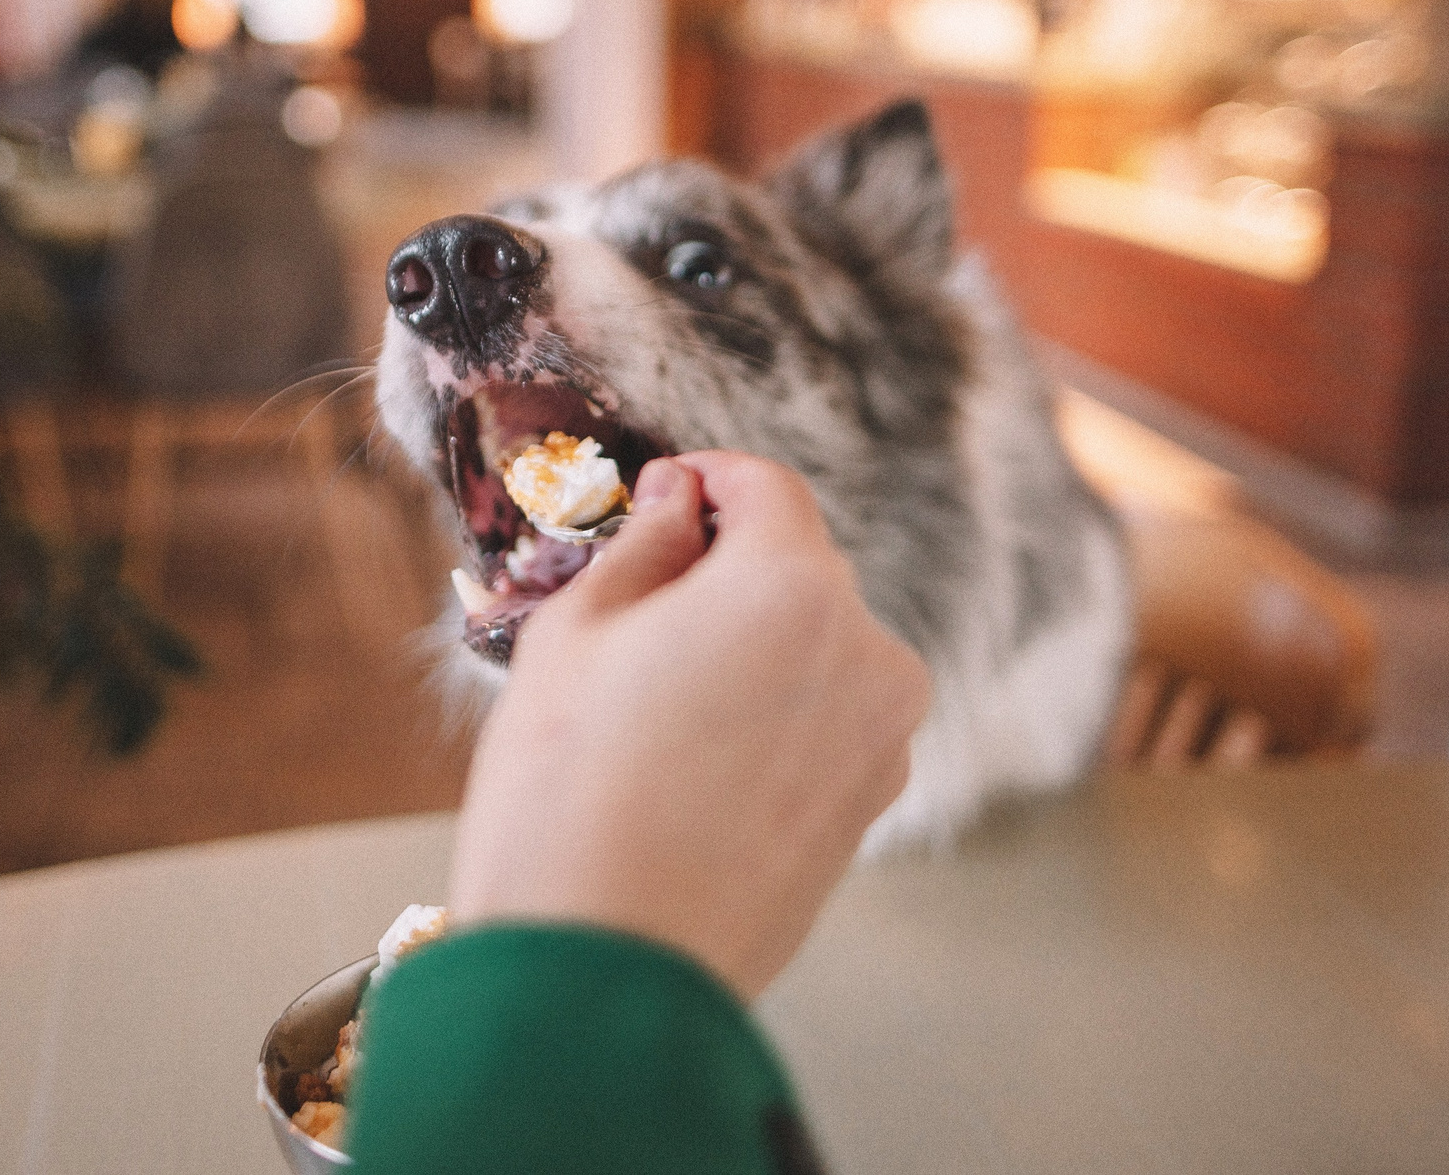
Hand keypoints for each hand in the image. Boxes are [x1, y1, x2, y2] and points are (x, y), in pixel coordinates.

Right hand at [448, 451, 930, 997]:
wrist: (601, 967)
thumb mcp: (574, 635)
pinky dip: (772, 719)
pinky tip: (689, 765)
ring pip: (816, 650)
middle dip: (726, 571)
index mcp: (794, 586)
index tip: (658, 499)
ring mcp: (880, 738)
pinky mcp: (870, 809)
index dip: (705, 480)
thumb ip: (642, 547)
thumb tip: (676, 502)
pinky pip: (824, 724)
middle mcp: (867, 652)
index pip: (766, 487)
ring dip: (752, 648)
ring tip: (654, 704)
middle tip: (633, 612)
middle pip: (799, 569)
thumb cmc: (567, 792)